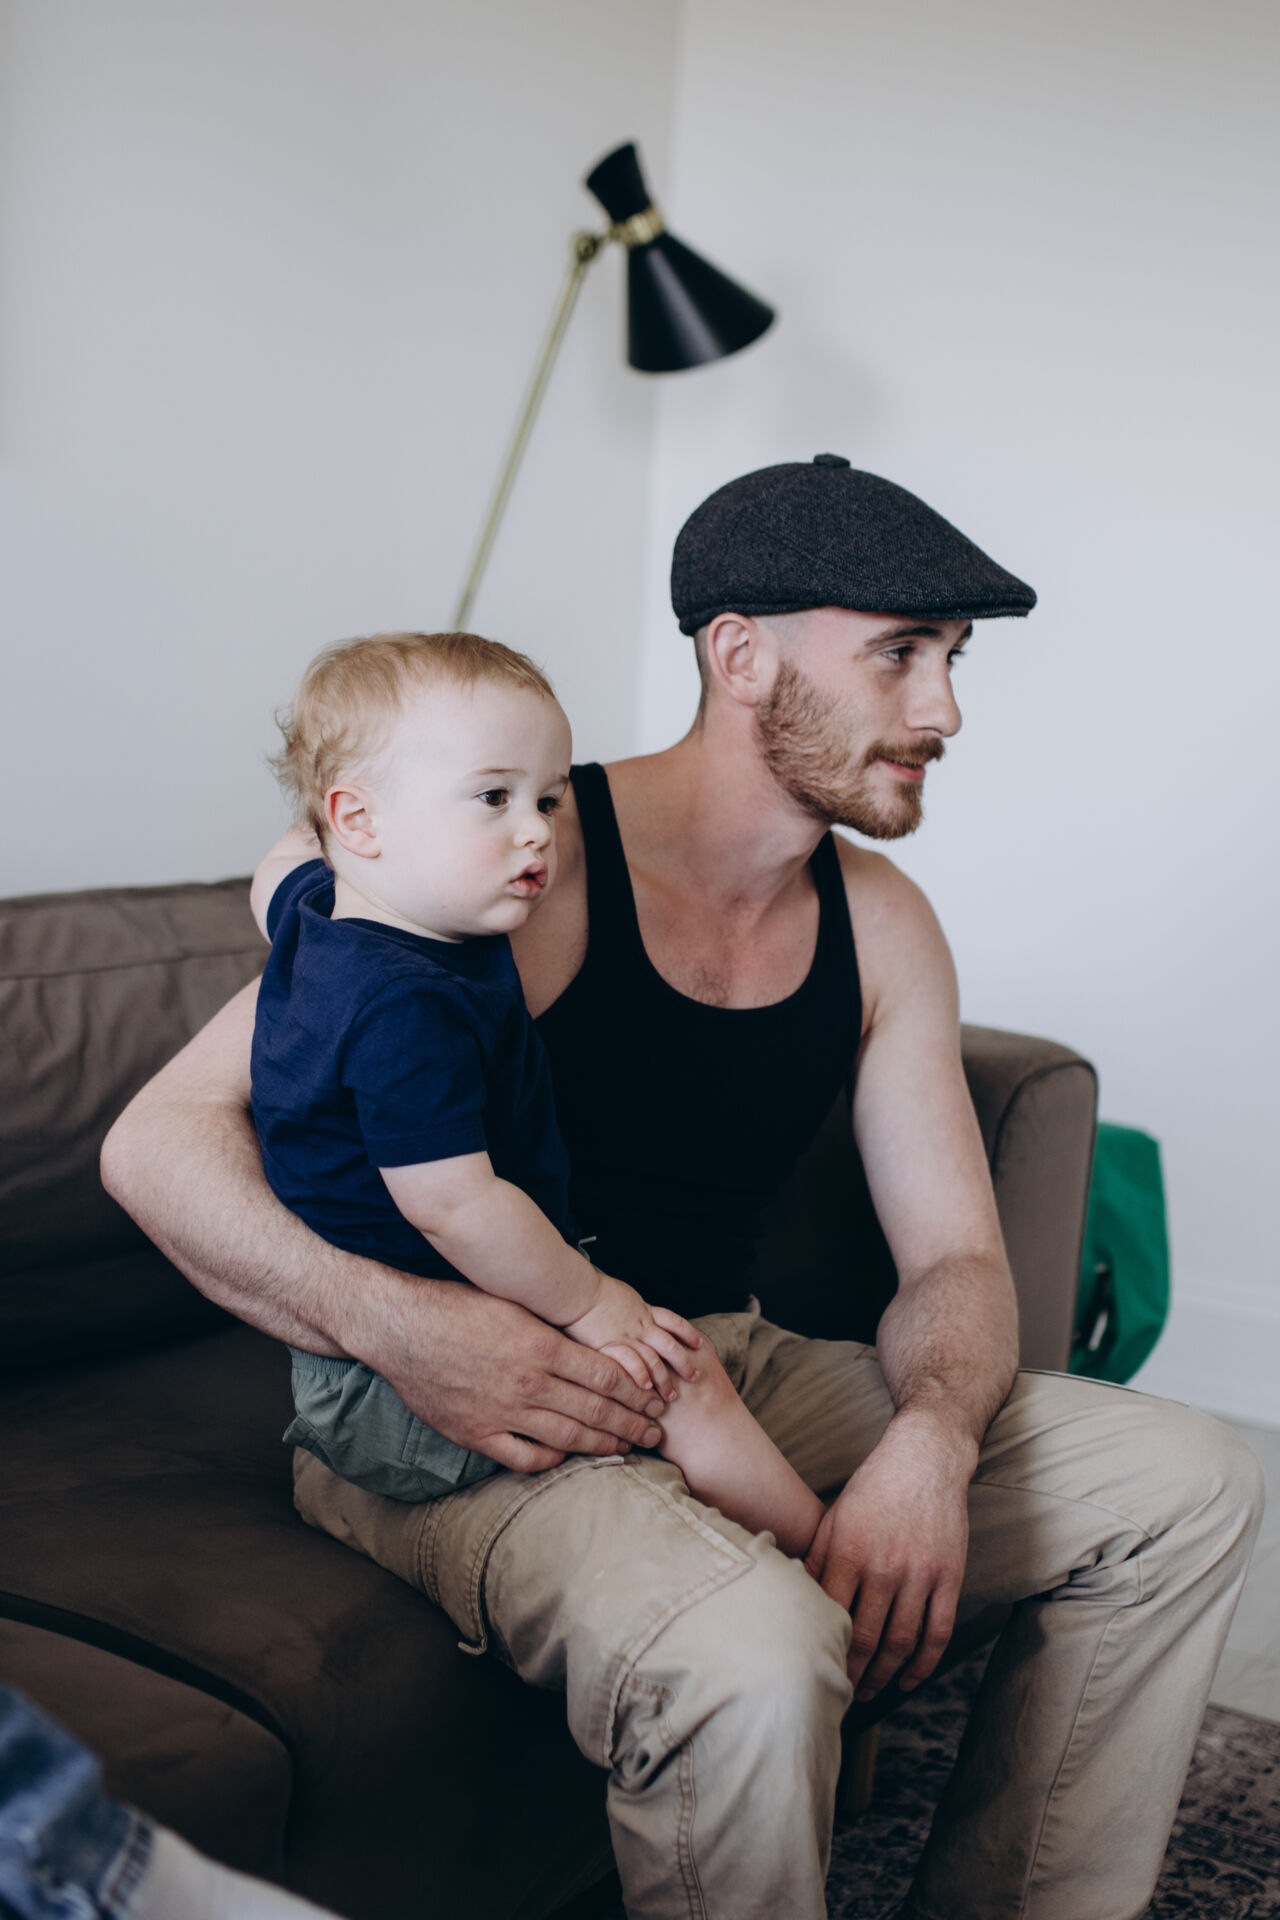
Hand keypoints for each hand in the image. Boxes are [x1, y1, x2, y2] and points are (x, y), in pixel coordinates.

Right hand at [374, 1283, 668, 1475]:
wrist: (400, 1326)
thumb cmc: (456, 1305)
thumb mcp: (515, 1304)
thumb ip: (553, 1329)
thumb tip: (592, 1343)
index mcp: (541, 1347)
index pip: (606, 1376)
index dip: (636, 1393)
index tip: (654, 1400)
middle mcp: (528, 1384)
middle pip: (595, 1411)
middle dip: (632, 1424)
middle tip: (656, 1433)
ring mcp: (502, 1413)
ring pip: (567, 1437)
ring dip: (603, 1445)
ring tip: (627, 1448)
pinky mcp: (476, 1433)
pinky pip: (524, 1456)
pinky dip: (551, 1459)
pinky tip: (566, 1457)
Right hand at [563, 1276, 701, 1400]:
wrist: (578, 1291)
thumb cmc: (592, 1290)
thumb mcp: (619, 1295)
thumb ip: (629, 1307)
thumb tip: (632, 1313)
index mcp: (643, 1310)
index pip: (674, 1322)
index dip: (688, 1333)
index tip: (699, 1345)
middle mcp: (640, 1324)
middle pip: (670, 1344)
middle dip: (684, 1362)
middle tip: (695, 1377)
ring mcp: (626, 1336)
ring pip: (655, 1357)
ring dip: (664, 1377)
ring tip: (671, 1395)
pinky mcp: (610, 1346)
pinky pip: (631, 1361)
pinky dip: (640, 1374)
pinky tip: (646, 1388)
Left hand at [804, 1412, 971, 1699]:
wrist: (926, 1458)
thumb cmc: (873, 1488)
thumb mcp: (834, 1517)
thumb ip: (816, 1559)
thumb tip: (794, 1598)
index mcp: (849, 1552)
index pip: (831, 1617)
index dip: (822, 1651)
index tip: (813, 1669)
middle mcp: (885, 1566)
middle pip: (866, 1638)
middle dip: (851, 1673)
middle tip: (839, 1694)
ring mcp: (921, 1574)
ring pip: (902, 1642)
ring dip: (884, 1675)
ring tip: (870, 1691)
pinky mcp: (950, 1577)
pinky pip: (938, 1632)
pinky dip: (925, 1664)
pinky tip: (909, 1679)